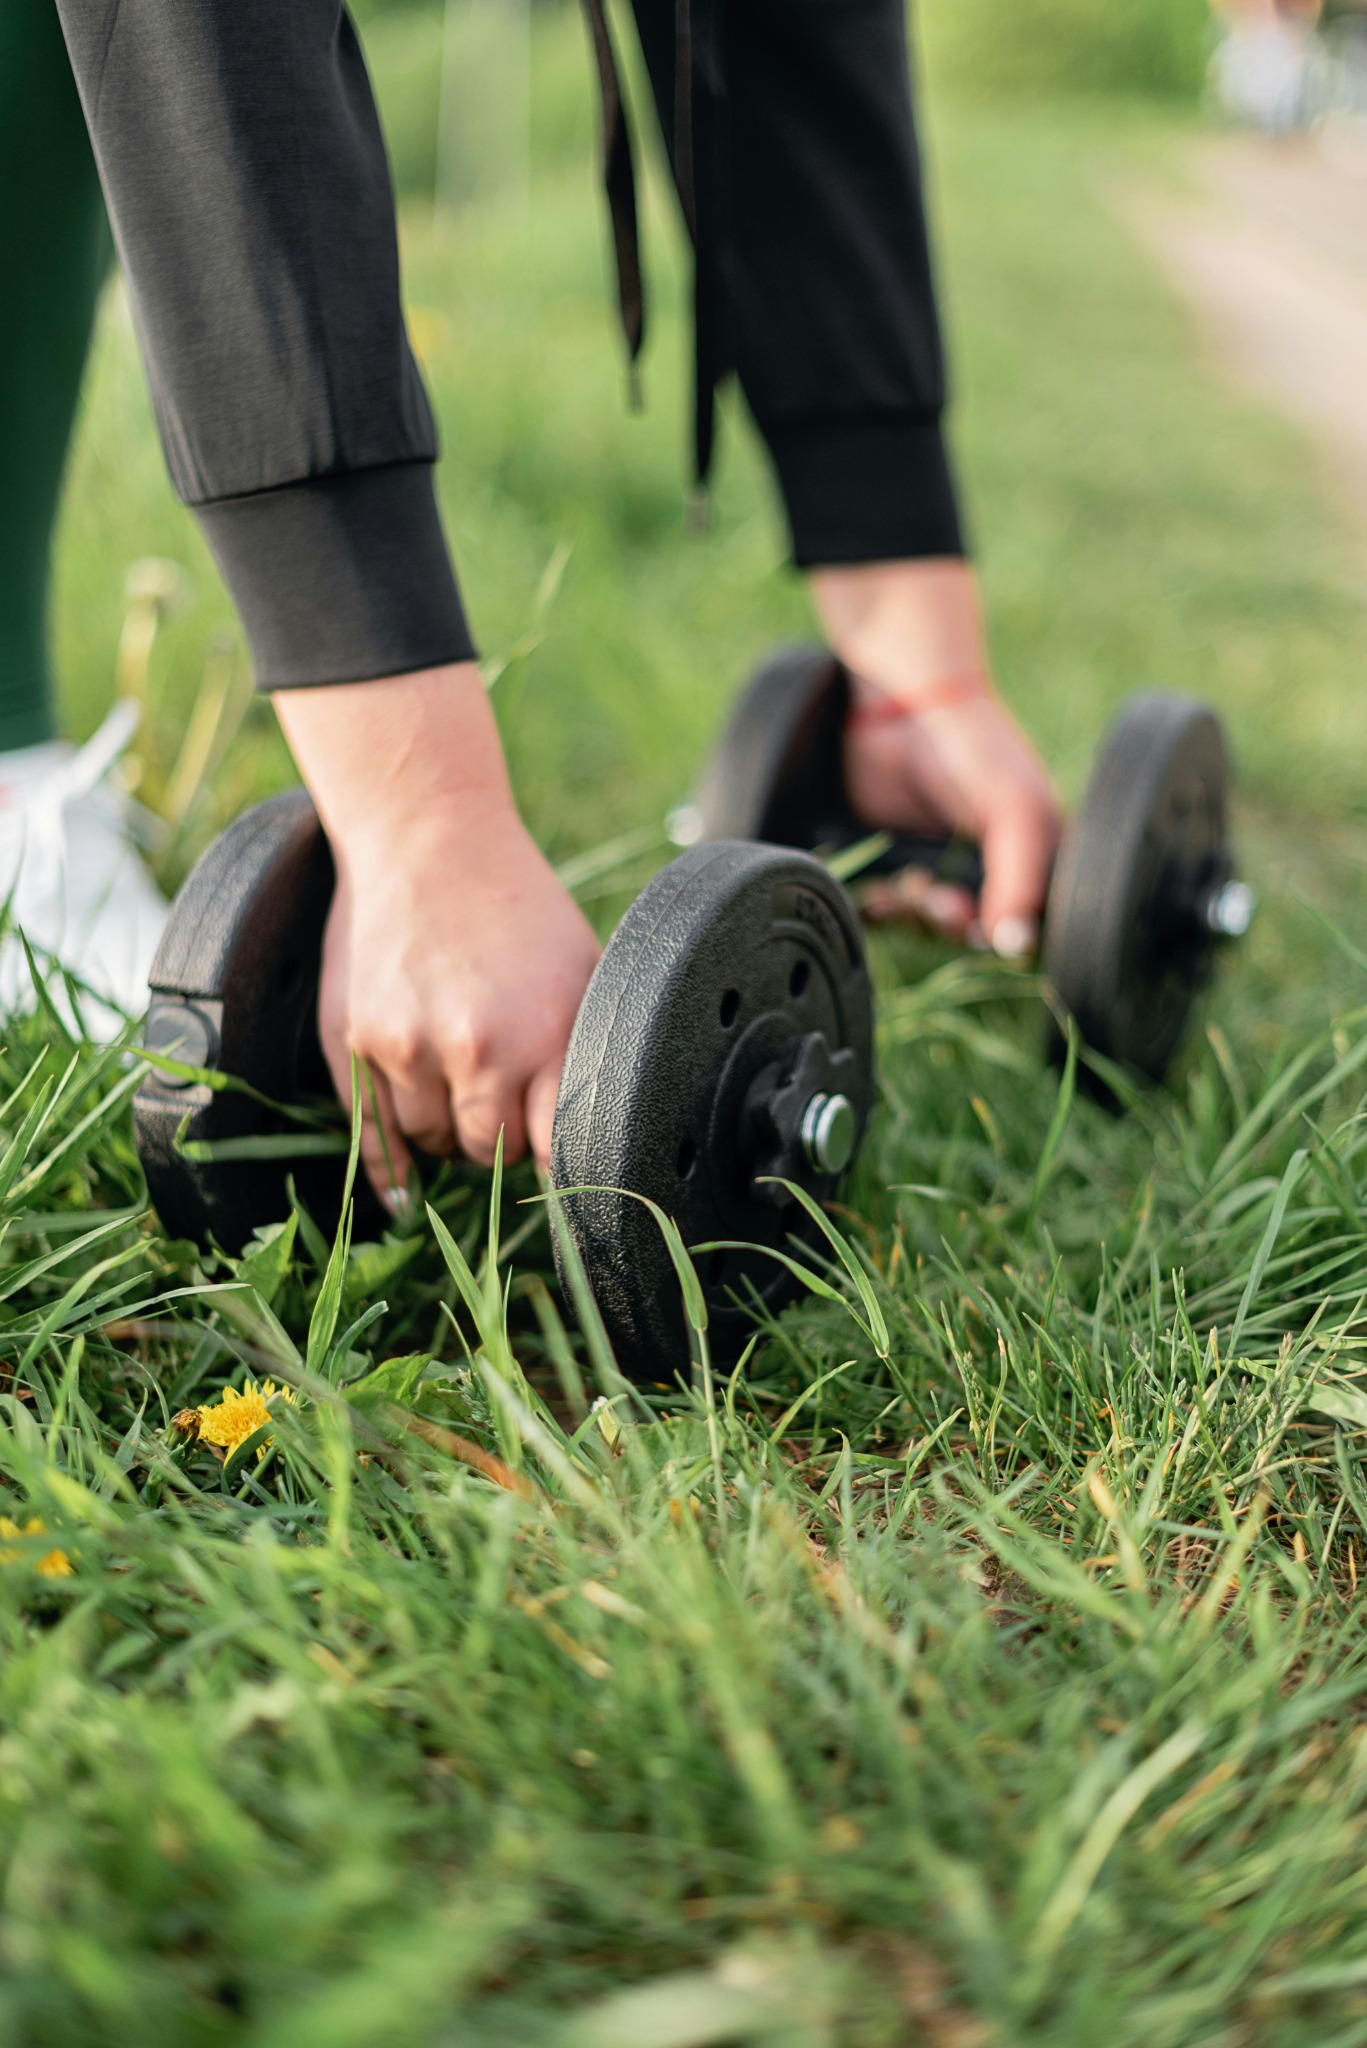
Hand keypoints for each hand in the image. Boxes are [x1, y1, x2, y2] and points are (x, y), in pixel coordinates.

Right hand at [274, 665, 600, 1203]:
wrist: (426, 838)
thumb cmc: (516, 906)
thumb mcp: (580, 971)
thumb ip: (582, 1052)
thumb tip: (599, 1132)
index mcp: (544, 1036)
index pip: (554, 1148)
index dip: (560, 1168)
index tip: (566, 1183)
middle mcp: (478, 1050)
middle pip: (489, 1151)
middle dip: (499, 1142)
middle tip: (504, 1111)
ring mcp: (410, 1048)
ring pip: (433, 1142)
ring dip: (448, 1135)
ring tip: (459, 1096)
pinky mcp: (356, 1040)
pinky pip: (373, 1135)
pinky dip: (391, 1169)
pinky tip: (406, 1193)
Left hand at [809, 559, 1060, 953]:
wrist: (903, 707)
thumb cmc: (977, 750)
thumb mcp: (1016, 813)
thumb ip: (1022, 882)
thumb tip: (1014, 949)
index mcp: (1028, 862)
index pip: (1021, 930)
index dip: (999, 938)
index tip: (978, 924)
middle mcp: (982, 871)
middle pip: (965, 934)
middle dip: (949, 927)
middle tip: (938, 900)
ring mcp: (932, 867)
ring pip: (921, 927)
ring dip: (913, 920)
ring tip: (908, 888)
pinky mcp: (884, 862)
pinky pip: (880, 910)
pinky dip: (878, 913)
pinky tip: (879, 895)